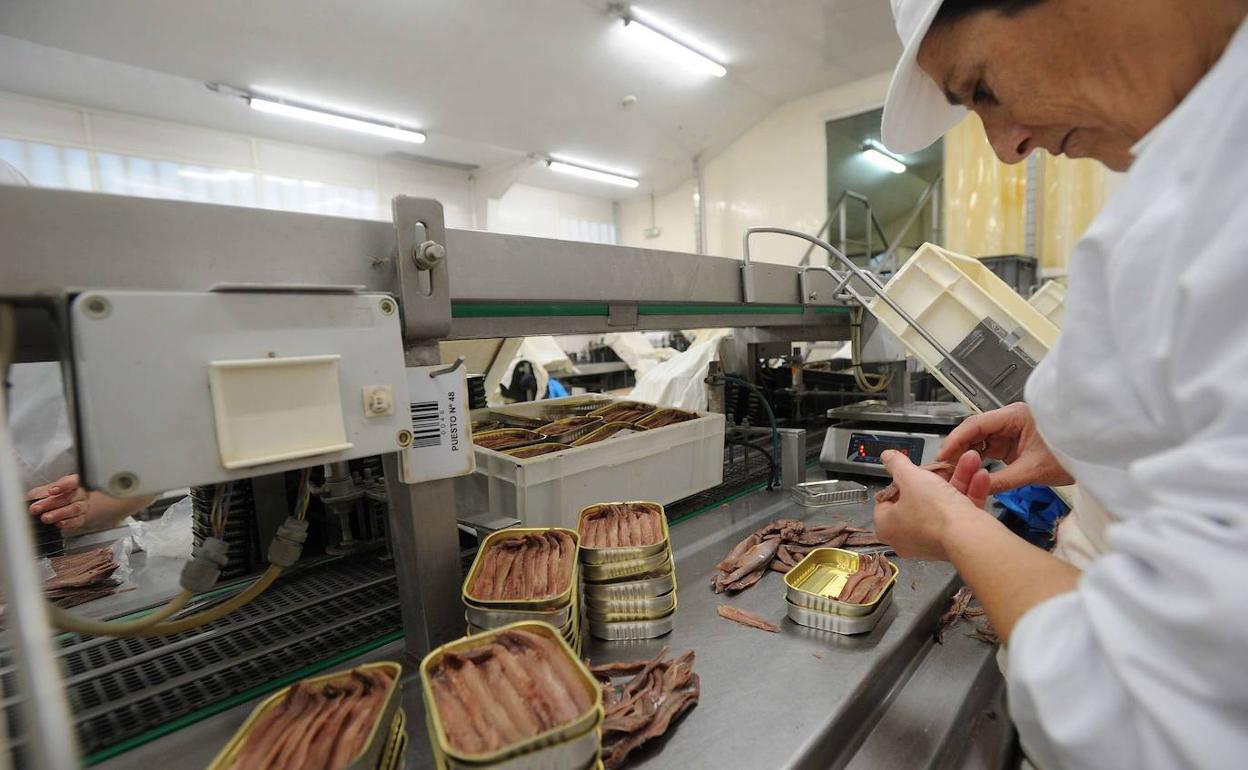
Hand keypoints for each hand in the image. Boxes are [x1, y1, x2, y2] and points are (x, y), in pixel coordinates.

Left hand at [27, 473, 89, 530]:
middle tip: (36, 508)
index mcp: (73, 482)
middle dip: (50, 503)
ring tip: (45, 518)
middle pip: (68, 497)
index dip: (62, 485)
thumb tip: (32, 500)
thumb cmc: (57, 495)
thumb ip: (40, 493)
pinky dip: (67, 523)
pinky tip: (58, 523)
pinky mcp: (82, 518)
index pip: (71, 482)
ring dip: (58, 514)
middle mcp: (80, 494)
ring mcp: (83, 506)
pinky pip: (77, 520)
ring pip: (74, 509)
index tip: (51, 491)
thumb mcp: (46, 490)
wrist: (71, 504)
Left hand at [874, 450, 991, 560]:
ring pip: (944, 504)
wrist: (968, 536)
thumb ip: (897, 464)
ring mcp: (932, 541)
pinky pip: (959, 514)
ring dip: (960, 480)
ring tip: (970, 461)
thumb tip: (887, 456)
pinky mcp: (955, 541)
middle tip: (943, 465)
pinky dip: (970, 494)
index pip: (886, 500)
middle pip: (918, 499)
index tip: (911, 472)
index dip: (899, 482)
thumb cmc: (932, 510)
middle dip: (937, 477)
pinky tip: (980, 476)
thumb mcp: (910, 477)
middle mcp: (906, 538)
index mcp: (887, 526)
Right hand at [937, 402, 1072, 492]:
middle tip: (943, 467)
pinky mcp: (1013, 443)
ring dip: (966, 455)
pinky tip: (968, 471)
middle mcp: (1009, 420)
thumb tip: (975, 488)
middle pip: (974, 431)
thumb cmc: (1069, 456)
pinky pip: (989, 449)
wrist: (1092, 458)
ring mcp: (1010, 431)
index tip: (942, 456)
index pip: (976, 424)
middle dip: (957, 449)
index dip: (955, 440)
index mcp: (1014, 416)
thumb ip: (1001, 480)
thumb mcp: (1032, 471)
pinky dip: (978, 460)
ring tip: (953, 471)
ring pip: (979, 441)